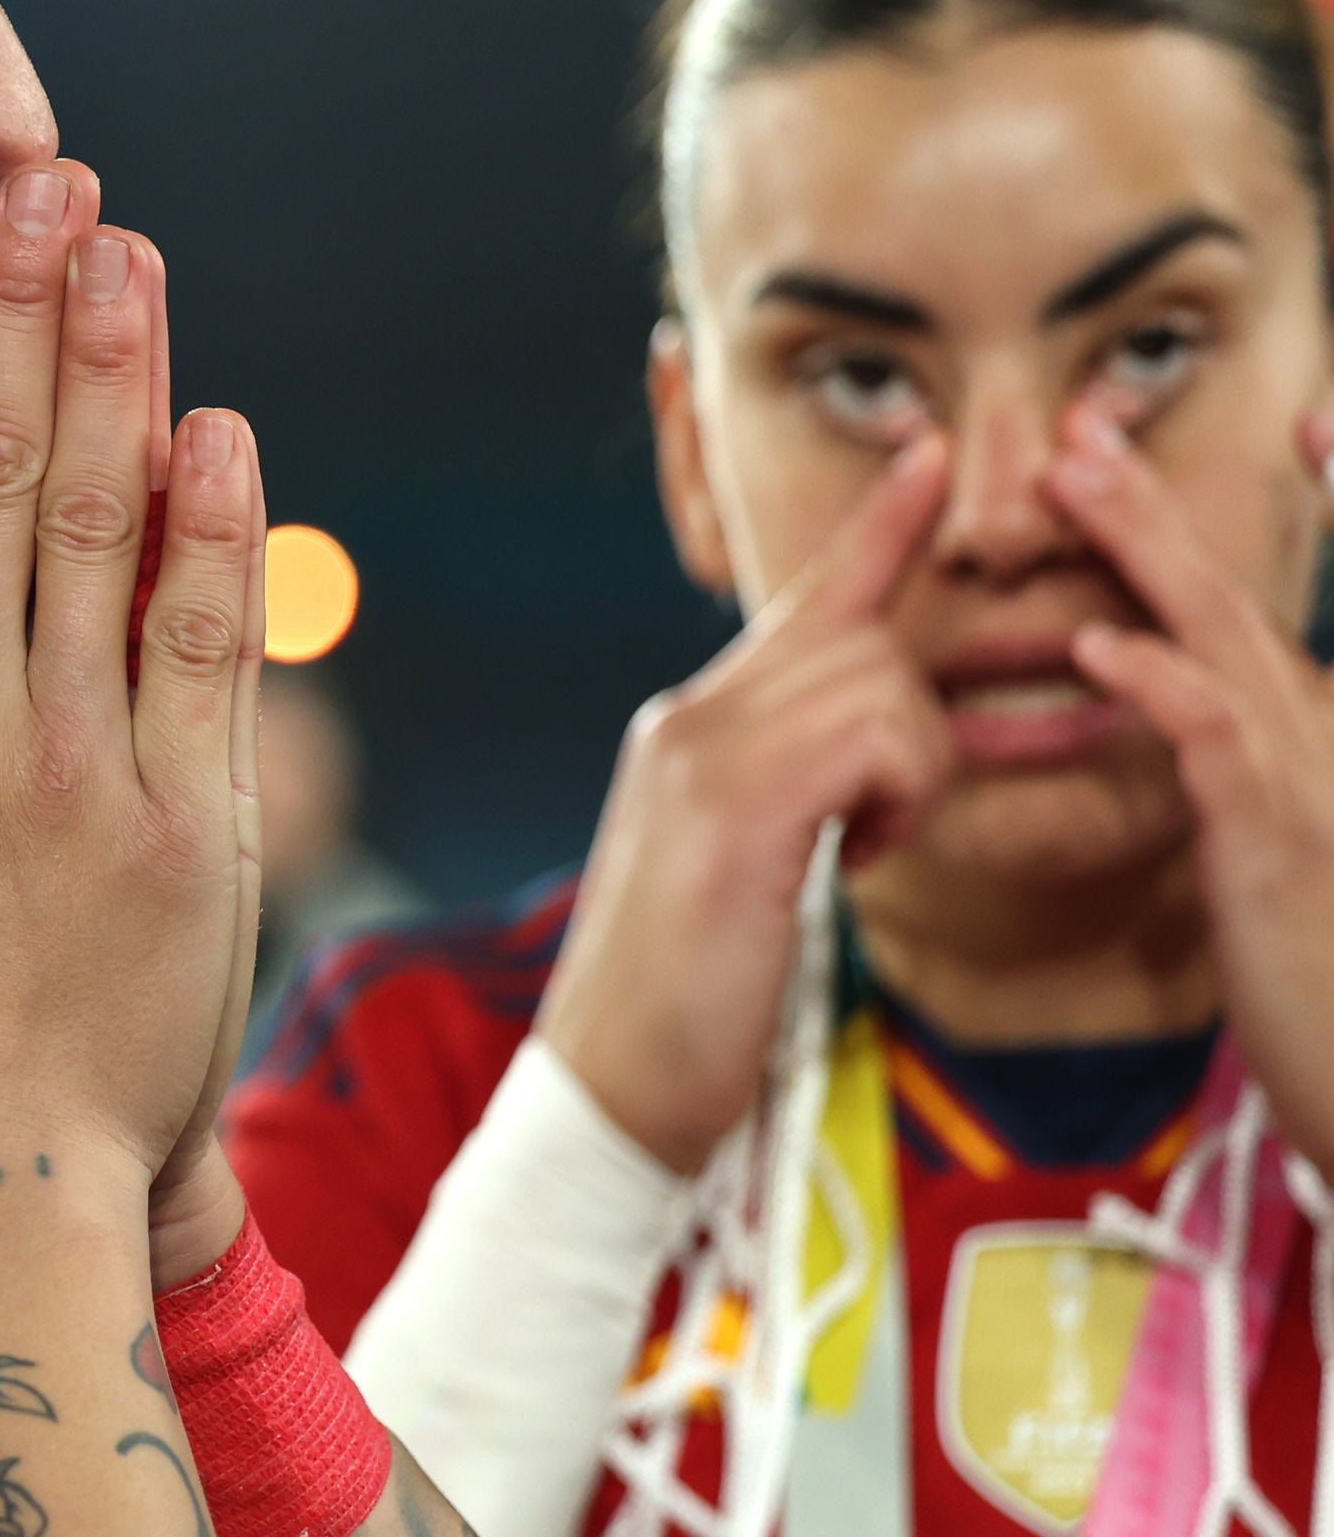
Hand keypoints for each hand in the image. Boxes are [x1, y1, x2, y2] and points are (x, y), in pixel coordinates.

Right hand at [534, 437, 953, 1173]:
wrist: (608, 1079)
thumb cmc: (685, 1002)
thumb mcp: (744, 873)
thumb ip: (790, 793)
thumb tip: (864, 766)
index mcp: (692, 730)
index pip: (803, 608)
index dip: (876, 531)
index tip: (927, 457)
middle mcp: (691, 716)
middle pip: (860, 642)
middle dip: (915, 727)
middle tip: (879, 829)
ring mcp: (704, 748)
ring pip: (880, 684)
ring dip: (907, 774)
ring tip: (853, 855)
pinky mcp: (736, 797)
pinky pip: (874, 736)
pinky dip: (893, 797)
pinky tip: (851, 857)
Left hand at [1048, 404, 1333, 1172]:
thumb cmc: (1315, 976)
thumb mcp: (1269, 855)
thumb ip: (1234, 770)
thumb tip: (1175, 704)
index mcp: (1307, 737)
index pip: (1254, 611)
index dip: (1237, 522)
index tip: (1192, 438)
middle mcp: (1318, 737)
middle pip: (1228, 595)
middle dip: (1152, 503)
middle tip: (1077, 426)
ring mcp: (1309, 784)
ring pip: (1221, 638)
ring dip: (1144, 551)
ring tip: (1072, 478)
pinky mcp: (1280, 843)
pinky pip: (1216, 744)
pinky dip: (1159, 682)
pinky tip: (1100, 642)